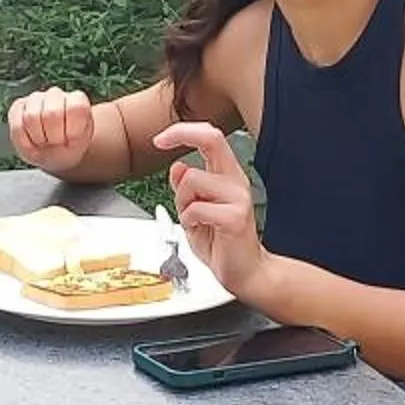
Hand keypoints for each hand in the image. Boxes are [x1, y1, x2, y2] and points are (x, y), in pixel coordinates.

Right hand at [6, 86, 93, 172]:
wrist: (54, 151)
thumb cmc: (68, 146)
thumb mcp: (79, 145)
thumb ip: (74, 133)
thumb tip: (57, 122)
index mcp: (77, 100)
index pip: (74, 108)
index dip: (72, 131)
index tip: (73, 139)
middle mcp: (55, 94)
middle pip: (51, 113)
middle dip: (54, 137)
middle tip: (57, 142)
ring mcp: (35, 98)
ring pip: (31, 117)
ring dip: (38, 138)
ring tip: (44, 141)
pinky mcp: (17, 107)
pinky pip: (17, 126)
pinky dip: (24, 141)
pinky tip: (32, 141)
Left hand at [151, 120, 270, 297]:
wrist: (245, 273)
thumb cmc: (222, 245)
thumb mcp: (194, 212)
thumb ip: (186, 190)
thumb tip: (178, 167)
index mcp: (227, 176)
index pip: (210, 137)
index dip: (183, 131)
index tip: (160, 138)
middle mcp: (235, 181)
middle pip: (212, 138)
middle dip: (180, 134)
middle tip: (159, 142)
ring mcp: (238, 197)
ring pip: (192, 179)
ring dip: (182, 201)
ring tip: (194, 220)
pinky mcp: (236, 217)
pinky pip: (197, 208)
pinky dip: (189, 220)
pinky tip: (201, 230)